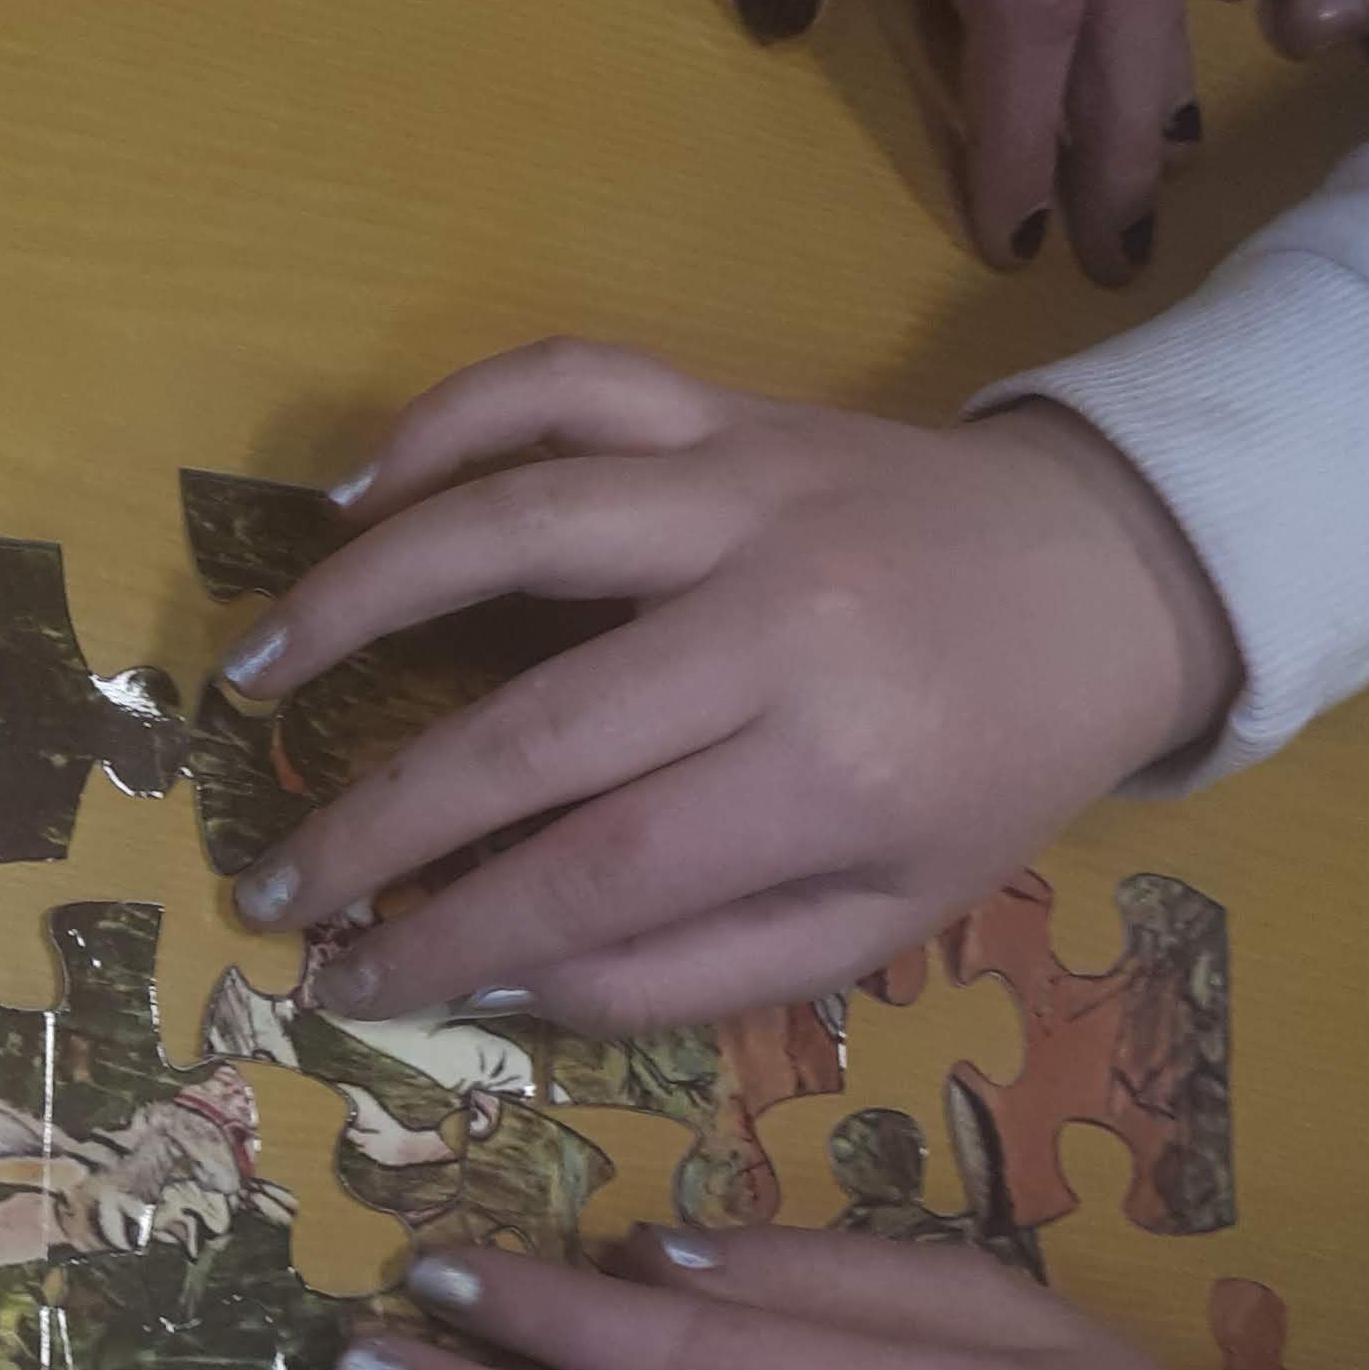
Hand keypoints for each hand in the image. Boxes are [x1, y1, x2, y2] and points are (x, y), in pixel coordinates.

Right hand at [216, 342, 1235, 1032]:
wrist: (1115, 576)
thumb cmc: (988, 770)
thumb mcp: (879, 920)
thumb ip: (693, 971)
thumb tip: (501, 986)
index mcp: (835, 774)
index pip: (594, 872)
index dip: (450, 932)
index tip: (341, 976)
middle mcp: (783, 623)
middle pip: (531, 728)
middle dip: (376, 817)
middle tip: (270, 876)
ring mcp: (750, 492)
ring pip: (519, 523)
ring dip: (359, 598)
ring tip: (252, 672)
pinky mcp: (731, 408)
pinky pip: (568, 383)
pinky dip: (450, 419)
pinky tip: (356, 492)